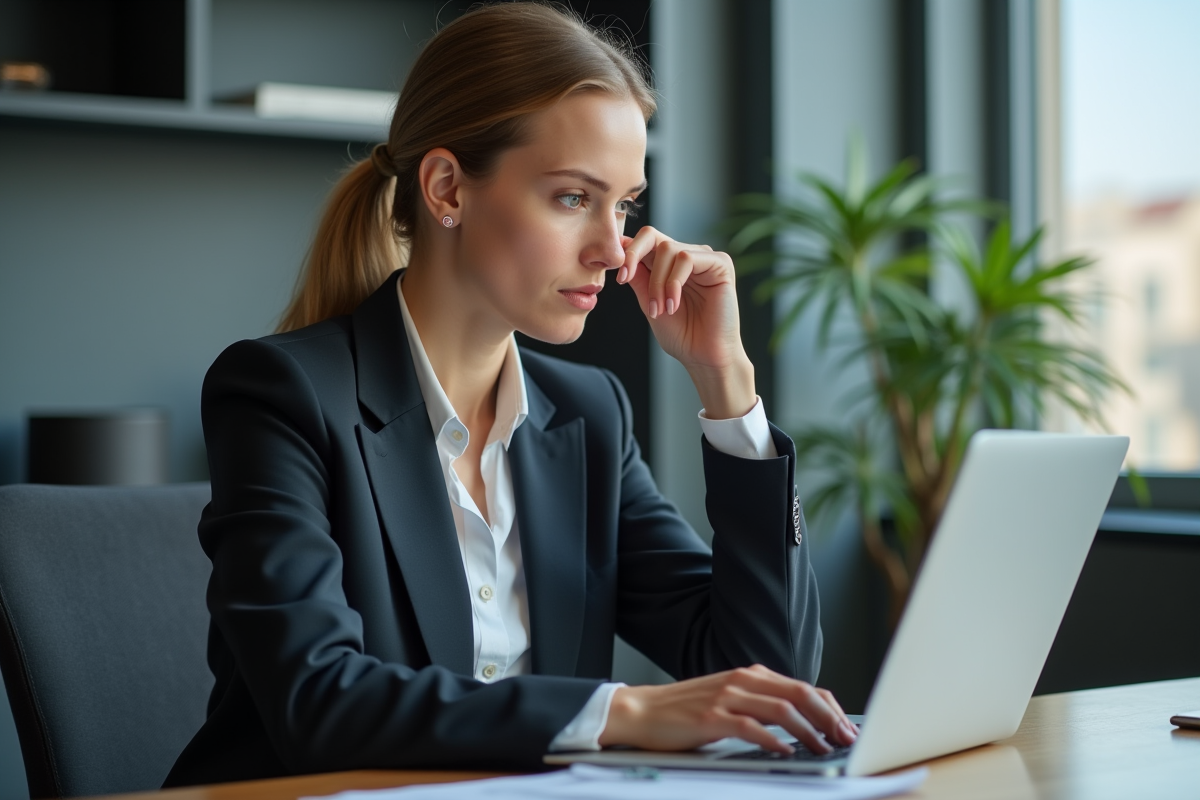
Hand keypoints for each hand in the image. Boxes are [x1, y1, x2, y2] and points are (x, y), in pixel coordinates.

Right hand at [597, 664, 858, 754]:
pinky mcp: (711, 717)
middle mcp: (742, 680)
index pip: (802, 686)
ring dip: (808, 730)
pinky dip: (773, 740)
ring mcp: (726, 697)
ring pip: (781, 709)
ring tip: (822, 748)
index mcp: (749, 675)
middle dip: (827, 717)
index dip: (829, 707)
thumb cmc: (685, 710)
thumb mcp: (729, 699)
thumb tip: (800, 723)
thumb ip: (760, 704)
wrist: (642, 710)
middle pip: (798, 693)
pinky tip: (786, 752)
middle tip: (845, 739)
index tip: (846, 727)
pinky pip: (750, 726)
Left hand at [616, 227, 755, 419]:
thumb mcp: (649, 303)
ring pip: (668, 249)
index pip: (644, 242)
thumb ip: (639, 277)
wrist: (704, 357)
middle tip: (624, 280)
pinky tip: (674, 304)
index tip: (617, 276)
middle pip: (653, 235)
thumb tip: (622, 248)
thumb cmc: (681, 335)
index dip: (626, 252)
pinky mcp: (721, 264)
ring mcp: (704, 258)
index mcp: (668, 265)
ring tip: (660, 309)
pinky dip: (674, 282)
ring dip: (657, 281)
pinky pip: (687, 259)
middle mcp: (687, 257)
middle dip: (633, 257)